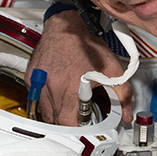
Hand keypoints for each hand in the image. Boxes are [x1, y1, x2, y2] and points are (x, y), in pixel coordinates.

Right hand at [25, 9, 133, 124]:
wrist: (67, 26)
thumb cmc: (87, 45)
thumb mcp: (112, 68)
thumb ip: (123, 93)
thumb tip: (126, 114)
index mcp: (70, 88)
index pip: (67, 122)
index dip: (75, 130)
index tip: (82, 130)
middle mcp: (51, 87)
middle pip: (55, 119)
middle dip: (66, 122)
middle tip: (77, 119)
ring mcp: (38, 83)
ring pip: (44, 109)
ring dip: (56, 113)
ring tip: (68, 107)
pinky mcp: (30, 77)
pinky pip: (36, 97)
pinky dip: (46, 100)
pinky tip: (57, 93)